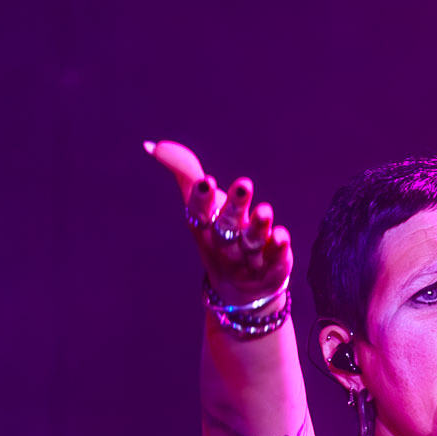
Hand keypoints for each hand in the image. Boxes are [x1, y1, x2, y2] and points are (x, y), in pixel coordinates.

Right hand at [144, 139, 292, 307]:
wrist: (239, 289)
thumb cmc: (218, 235)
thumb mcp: (201, 206)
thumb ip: (185, 173)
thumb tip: (154, 146)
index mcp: (204, 228)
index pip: (199, 213)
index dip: (201, 199)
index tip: (207, 181)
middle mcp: (225, 244)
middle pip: (228, 225)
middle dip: (235, 206)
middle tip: (245, 184)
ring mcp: (248, 259)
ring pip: (253, 243)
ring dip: (259, 227)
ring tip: (266, 210)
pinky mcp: (272, 270)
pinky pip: (276, 260)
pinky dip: (278, 249)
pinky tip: (282, 234)